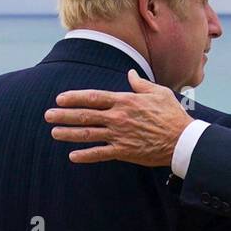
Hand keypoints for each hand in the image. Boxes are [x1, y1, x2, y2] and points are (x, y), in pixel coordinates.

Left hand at [44, 70, 191, 165]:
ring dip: (69, 133)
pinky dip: (86, 155)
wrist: (182, 140)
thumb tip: (130, 75)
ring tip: (54, 132)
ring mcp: (119, 135)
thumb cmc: (172, 115)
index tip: (60, 98)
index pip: (93, 97)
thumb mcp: (158, 92)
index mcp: (124, 101)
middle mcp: (118, 117)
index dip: (74, 97)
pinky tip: (73, 156)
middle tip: (48, 115)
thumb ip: (140, 84)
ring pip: (88, 134)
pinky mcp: (124, 152)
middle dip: (64, 115)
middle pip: (85, 115)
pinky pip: (100, 153)